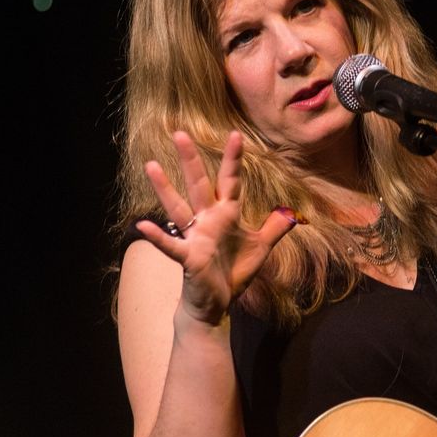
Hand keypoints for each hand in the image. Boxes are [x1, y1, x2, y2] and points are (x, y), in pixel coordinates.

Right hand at [135, 131, 297, 326]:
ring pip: (178, 207)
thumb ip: (274, 228)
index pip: (230, 182)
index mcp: (226, 215)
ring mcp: (195, 237)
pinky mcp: (188, 258)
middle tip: (179, 133)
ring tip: (151, 165)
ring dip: (165, 188)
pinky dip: (157, 236)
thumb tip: (294, 213)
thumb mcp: (260, 248)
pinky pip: (171, 245)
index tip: (235, 135)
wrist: (216, 303)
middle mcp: (207, 220)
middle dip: (190, 160)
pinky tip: (142, 225)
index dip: (233, 160)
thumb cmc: (233, 273)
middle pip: (198, 184)